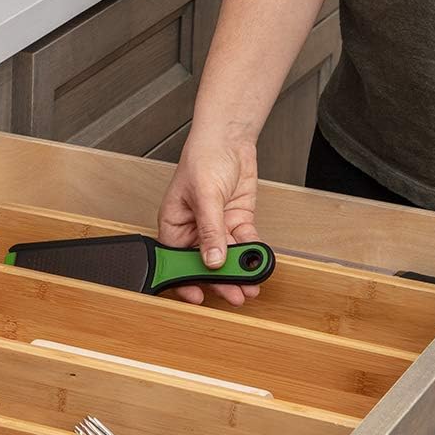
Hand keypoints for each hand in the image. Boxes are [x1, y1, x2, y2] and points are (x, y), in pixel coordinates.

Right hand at [156, 125, 261, 306]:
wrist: (230, 138)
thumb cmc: (203, 156)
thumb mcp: (205, 195)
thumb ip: (210, 230)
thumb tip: (211, 260)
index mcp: (174, 222)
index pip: (175, 259)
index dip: (184, 280)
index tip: (198, 296)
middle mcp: (195, 228)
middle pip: (205, 263)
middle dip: (221, 280)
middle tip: (235, 295)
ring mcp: (217, 226)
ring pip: (228, 257)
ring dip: (240, 271)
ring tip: (252, 284)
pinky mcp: (236, 221)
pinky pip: (245, 243)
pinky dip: (253, 253)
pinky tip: (260, 260)